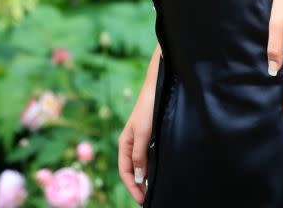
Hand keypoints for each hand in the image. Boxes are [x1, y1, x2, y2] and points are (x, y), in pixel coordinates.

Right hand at [118, 87, 153, 204]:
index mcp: (125, 144)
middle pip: (132, 171)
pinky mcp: (150, 136)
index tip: (142, 200)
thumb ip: (139, 155)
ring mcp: (141, 140)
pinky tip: (156, 173)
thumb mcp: (143, 133)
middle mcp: (131, 144)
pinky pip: (147, 157)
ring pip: (140, 165)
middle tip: (148, 199)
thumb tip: (138, 177)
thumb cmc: (148, 108)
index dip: (132, 187)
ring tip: (152, 190)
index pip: (125, 172)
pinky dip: (149, 168)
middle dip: (137, 186)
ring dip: (144, 178)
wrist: (157, 87)